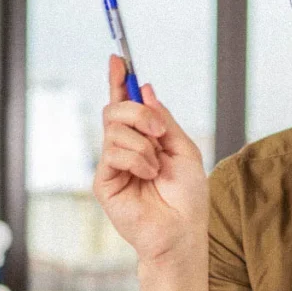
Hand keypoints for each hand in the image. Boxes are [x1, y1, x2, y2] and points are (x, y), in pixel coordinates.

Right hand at [94, 55, 208, 264]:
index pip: (125, 105)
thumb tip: (146, 90)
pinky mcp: (104, 181)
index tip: (118, 58)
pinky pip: (113, 152)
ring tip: (156, 168)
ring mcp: (113, 164)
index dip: (120, 81)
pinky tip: (147, 177)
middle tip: (159, 132)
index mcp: (144, 139)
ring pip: (114, 128)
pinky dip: (137, 160)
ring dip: (143, 144)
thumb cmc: (187, 197)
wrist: (181, 231)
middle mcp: (125, 149)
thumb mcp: (183, 149)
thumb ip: (163, 120)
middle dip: (138, 112)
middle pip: (115, 109)